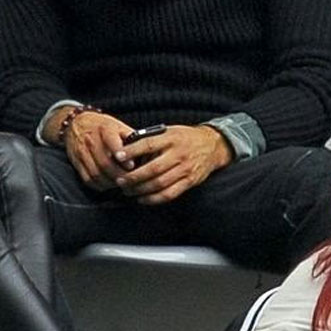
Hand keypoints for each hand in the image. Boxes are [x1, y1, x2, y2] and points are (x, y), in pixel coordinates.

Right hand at [52, 107, 134, 189]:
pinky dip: (100, 185)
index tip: (131, 166)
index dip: (122, 157)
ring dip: (110, 182)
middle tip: (130, 180)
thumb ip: (131, 137)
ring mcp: (82, 152)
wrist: (76, 123)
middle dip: (120, 175)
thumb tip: (146, 150)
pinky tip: (108, 184)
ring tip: (121, 183)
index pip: (112, 143)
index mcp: (104, 129)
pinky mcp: (76, 162)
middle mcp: (91, 140)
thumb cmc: (102, 126)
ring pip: (96, 173)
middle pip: (105, 163)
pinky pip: (88, 179)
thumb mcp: (118, 125)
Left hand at [113, 125, 233, 204]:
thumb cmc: (185, 137)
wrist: (212, 146)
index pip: (149, 144)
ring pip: (160, 184)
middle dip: (133, 177)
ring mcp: (185, 169)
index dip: (132, 151)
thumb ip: (152, 139)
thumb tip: (128, 148)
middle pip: (153, 168)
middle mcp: (179, 154)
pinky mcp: (189, 182)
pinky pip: (169, 194)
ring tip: (128, 191)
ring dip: (141, 190)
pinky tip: (142, 199)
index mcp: (171, 138)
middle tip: (120, 180)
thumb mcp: (170, 131)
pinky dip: (154, 199)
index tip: (117, 156)